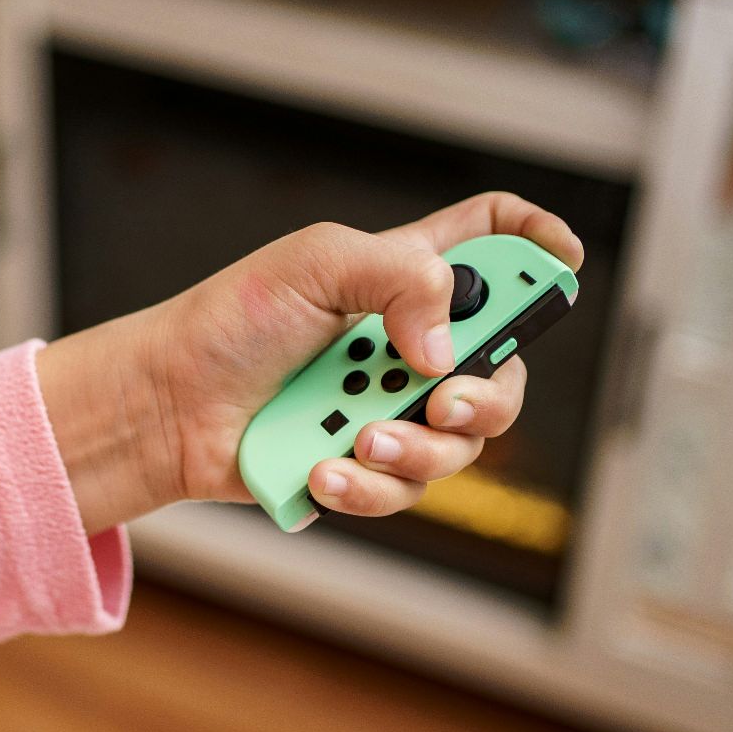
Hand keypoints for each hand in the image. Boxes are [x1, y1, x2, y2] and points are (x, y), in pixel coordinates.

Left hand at [39, 194, 584, 531]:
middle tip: (443, 403)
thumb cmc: (229, 323)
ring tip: (357, 441)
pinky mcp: (365, 467)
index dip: (537, 244)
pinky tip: (324, 470)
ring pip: (462, 445)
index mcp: (403, 276)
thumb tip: (446, 350)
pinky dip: (367, 486)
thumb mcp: (313, 264)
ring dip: (415, 450)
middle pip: (505, 365)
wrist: (167, 407)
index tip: (565, 260)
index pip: (493, 241)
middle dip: (489, 393)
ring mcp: (391, 409)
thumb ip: (399, 279)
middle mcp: (410, 343)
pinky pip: (406, 490)